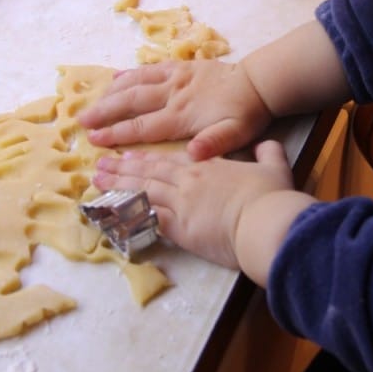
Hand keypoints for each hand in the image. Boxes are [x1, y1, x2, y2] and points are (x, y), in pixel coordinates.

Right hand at [78, 61, 272, 160]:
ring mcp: (175, 77)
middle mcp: (173, 94)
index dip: (116, 133)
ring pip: (136, 82)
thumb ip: (214, 144)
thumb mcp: (236, 134)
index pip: (142, 126)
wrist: (259, 83)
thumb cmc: (246, 114)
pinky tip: (117, 76)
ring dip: (112, 92)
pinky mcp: (181, 67)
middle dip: (104, 112)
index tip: (94, 139)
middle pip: (131, 102)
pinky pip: (150, 68)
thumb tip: (193, 155)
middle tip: (81, 121)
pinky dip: (131, 72)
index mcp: (181, 115)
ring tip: (92, 102)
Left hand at [93, 141, 294, 271]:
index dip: (149, 157)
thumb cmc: (270, 196)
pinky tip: (111, 211)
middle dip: (124, 168)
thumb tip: (267, 145)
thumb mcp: (274, 168)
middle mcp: (189, 181)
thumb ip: (268, 153)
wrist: (264, 220)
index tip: (131, 155)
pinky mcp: (177, 227)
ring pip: (142, 191)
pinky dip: (127, 214)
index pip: (172, 159)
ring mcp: (180, 203)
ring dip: (118, 186)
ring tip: (98, 181)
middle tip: (102, 163)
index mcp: (209, 165)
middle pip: (150, 172)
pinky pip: (145, 218)